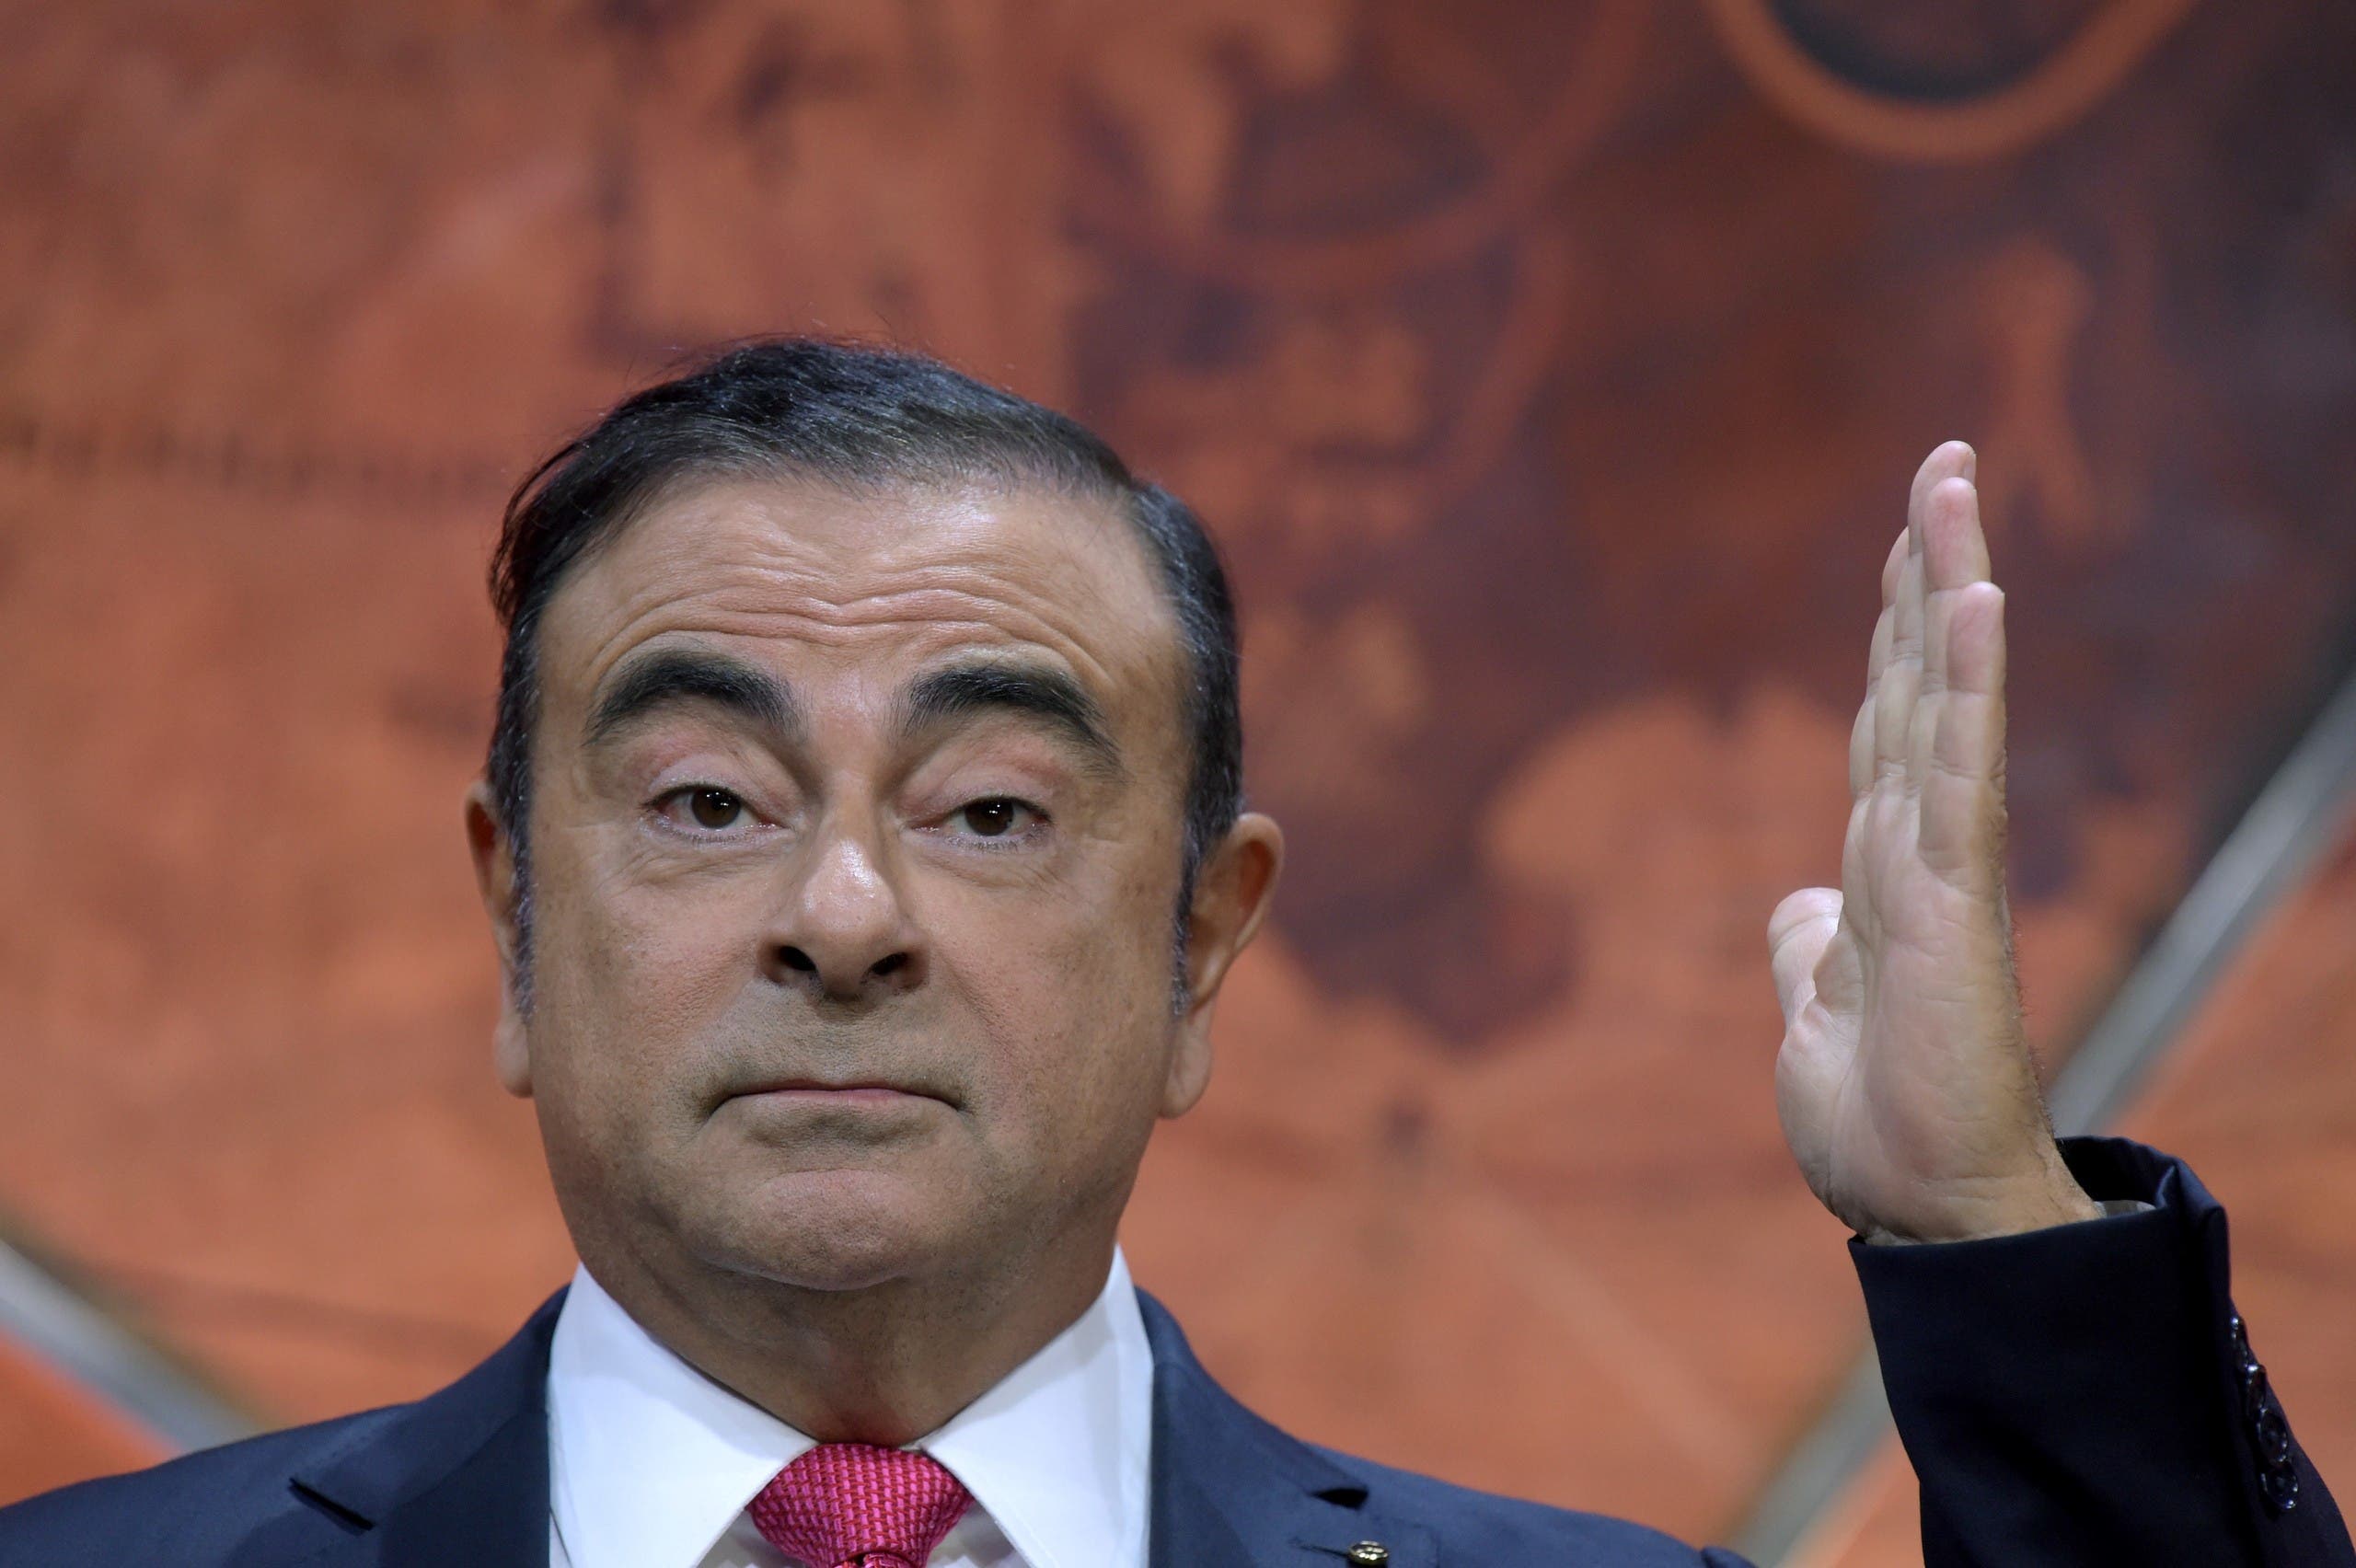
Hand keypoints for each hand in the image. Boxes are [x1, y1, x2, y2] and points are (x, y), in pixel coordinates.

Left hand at [1768, 442, 2100, 1243]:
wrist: (1917, 1206)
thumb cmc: (1880, 1121)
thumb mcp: (1816, 1015)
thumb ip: (1811, 947)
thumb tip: (1798, 903)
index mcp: (1880, 863)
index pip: (1885, 719)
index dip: (1893, 631)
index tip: (1905, 542)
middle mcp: (1915, 843)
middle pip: (1919, 680)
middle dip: (1926, 570)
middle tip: (1943, 463)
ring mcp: (1939, 863)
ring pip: (1943, 699)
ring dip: (1947, 589)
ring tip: (1952, 486)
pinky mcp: (1952, 899)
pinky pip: (1958, 771)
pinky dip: (1968, 686)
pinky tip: (1976, 602)